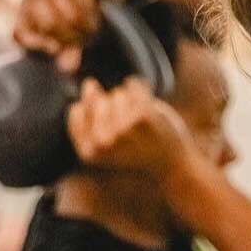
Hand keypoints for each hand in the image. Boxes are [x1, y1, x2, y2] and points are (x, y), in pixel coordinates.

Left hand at [14, 0, 131, 56]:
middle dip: (69, 38)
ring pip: (67, 16)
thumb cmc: (83, 10)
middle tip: (83, 39)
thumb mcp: (72, 34)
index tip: (54, 50)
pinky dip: (92, 16)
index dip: (36, 44)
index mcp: (27, 5)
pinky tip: (98, 15)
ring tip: (92, 28)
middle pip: (48, 26)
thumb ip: (66, 51)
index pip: (20, 31)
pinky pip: (82, 5)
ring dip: (85, 28)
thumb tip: (65, 68)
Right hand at [66, 77, 196, 174]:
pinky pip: (134, 86)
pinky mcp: (143, 117)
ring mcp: (122, 129)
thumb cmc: (138, 151)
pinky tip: (146, 101)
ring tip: (142, 122)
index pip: (77, 111)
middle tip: (132, 126)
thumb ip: (91, 116)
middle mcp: (102, 142)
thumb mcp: (106, 140)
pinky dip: (140, 88)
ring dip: (130, 101)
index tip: (112, 125)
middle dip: (113, 105)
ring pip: (118, 94)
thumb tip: (88, 84)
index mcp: (88, 151)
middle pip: (97, 100)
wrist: (173, 166)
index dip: (94, 110)